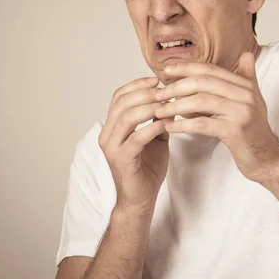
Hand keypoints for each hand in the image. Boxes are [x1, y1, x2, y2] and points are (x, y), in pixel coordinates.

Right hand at [98, 77, 173, 211]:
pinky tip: (168, 124)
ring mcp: (112, 147)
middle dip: (145, 93)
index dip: (137, 84)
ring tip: (168, 104)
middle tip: (165, 89)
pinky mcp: (122, 159)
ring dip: (149, 107)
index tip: (157, 79)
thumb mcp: (155, 137)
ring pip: (126, 117)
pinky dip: (153, 127)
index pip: (119, 96)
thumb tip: (170, 98)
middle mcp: (107, 134)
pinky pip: (136, 137)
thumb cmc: (147, 168)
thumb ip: (158, 119)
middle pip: (122, 102)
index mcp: (112, 126)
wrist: (140, 199)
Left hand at [153, 52, 278, 181]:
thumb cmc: (254, 131)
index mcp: (246, 85)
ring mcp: (242, 112)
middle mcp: (246, 95)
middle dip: (177, 86)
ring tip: (159, 111)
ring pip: (201, 101)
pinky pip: (203, 124)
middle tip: (158, 94)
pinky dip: (183, 124)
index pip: (211, 70)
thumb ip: (247, 78)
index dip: (187, 68)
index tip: (166, 71)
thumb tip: (246, 55)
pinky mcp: (235, 130)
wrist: (268, 159)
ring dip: (176, 105)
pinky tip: (170, 127)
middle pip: (203, 82)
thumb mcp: (253, 100)